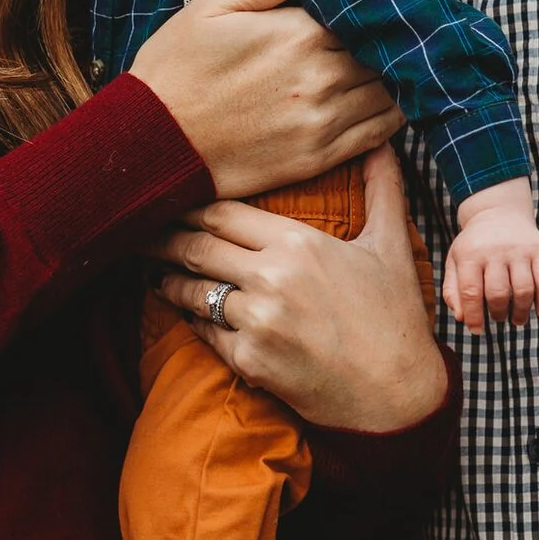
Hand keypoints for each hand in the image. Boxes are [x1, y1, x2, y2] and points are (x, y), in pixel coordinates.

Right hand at [129, 0, 402, 197]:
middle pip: (382, 51)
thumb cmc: (177, 67)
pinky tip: (383, 100)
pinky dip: (392, 115)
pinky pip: (381, 134)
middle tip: (386, 31)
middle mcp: (319, 77)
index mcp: (298, 33)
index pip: (364, 11)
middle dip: (386, 40)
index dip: (371, 6)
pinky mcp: (319, 158)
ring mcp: (322, 121)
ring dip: (393, 75)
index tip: (372, 1)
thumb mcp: (215, 6)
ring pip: (389, 90)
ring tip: (386, 63)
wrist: (150, 142)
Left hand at [152, 145, 447, 430]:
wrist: (398, 395)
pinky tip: (186, 313)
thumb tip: (385, 144)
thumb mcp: (391, 247)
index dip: (189, 207)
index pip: (222, 213)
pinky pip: (205, 333)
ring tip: (155, 273)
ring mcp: (257, 322)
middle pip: (196, 248)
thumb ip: (383, 190)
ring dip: (169, 281)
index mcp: (298, 244)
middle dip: (163, 239)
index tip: (169, 202)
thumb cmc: (396, 318)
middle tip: (140, 232)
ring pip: (193, 291)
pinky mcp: (249, 361)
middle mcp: (271, 278)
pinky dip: (193, 321)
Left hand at [442, 178, 538, 330]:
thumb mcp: (455, 260)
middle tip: (498, 318)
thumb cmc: (474, 243)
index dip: (474, 316)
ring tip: (517, 319)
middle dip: (498, 314)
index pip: (471, 292)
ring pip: (523, 290)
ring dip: (520, 312)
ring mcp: (519, 250)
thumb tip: (461, 317)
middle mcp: (495, 251)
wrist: (499, 211)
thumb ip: (453, 289)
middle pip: (498, 293)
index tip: (477, 331)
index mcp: (470, 254)